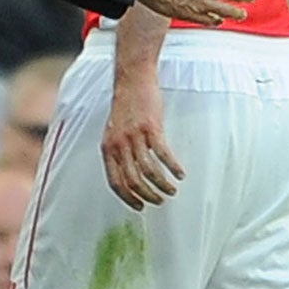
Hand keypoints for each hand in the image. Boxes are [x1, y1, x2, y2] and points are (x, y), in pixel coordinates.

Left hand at [102, 71, 182, 208]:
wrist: (132, 81)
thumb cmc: (125, 106)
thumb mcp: (114, 132)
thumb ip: (118, 151)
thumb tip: (128, 173)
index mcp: (107, 149)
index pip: (115, 182)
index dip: (127, 198)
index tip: (139, 207)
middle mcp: (119, 146)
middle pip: (133, 181)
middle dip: (147, 196)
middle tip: (160, 201)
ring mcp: (135, 137)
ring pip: (149, 171)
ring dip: (162, 185)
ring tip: (172, 191)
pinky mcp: (151, 129)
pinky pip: (163, 155)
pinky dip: (173, 168)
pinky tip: (180, 173)